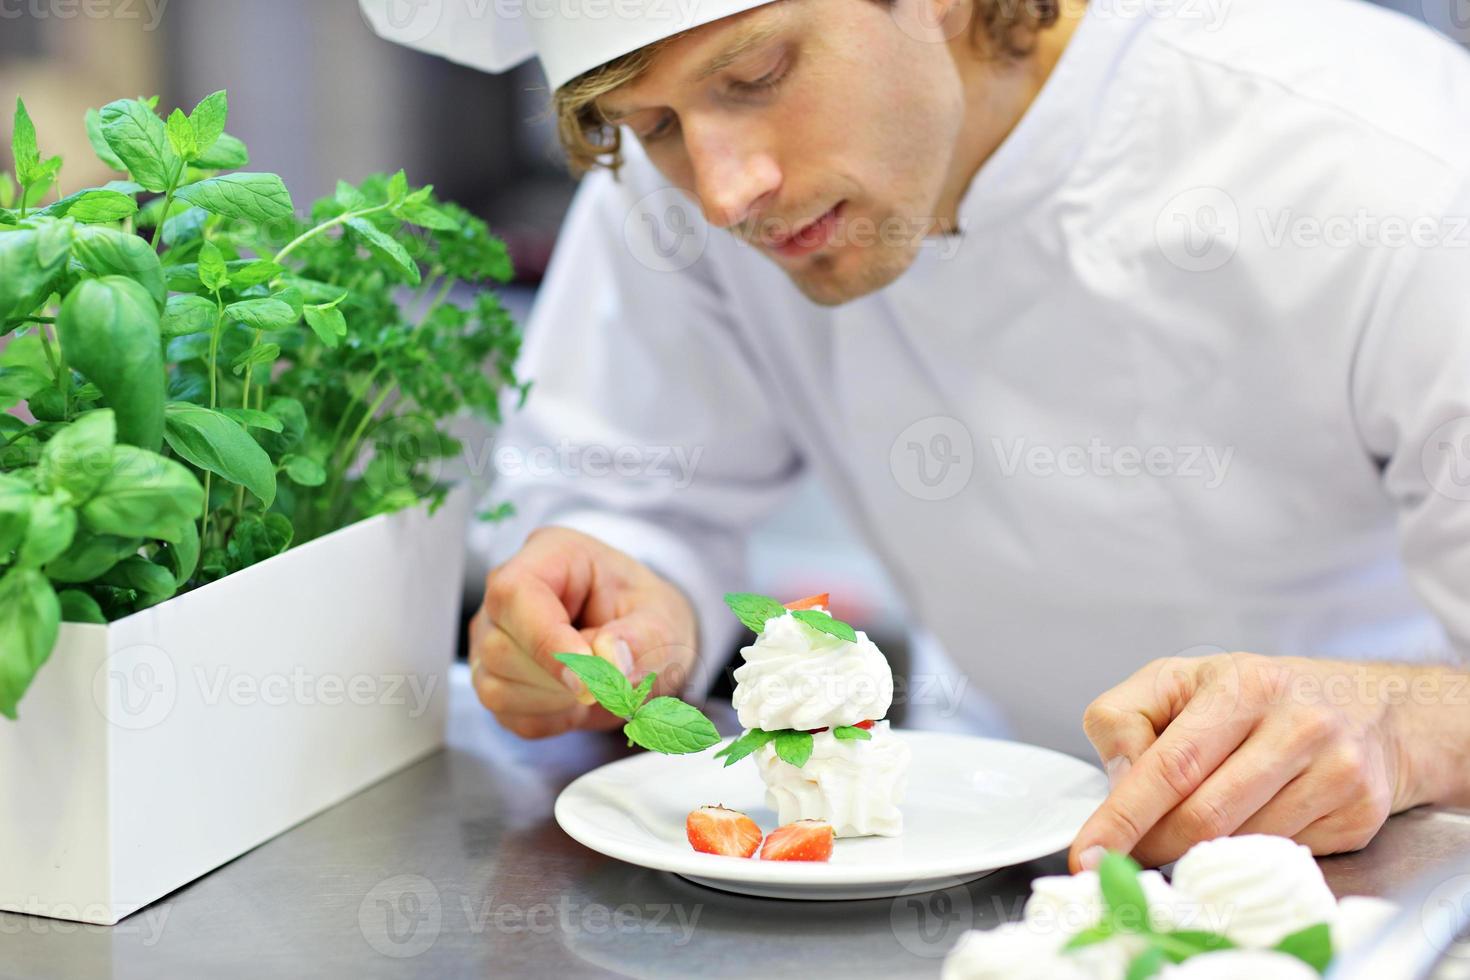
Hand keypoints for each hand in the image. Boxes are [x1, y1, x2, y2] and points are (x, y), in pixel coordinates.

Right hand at [470, 526, 698, 738]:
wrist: (641, 648)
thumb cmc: (646, 618)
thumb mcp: (664, 620)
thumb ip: (642, 637)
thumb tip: (609, 658)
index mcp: (550, 554)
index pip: (516, 593)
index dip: (546, 641)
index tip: (587, 682)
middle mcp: (508, 593)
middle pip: (500, 647)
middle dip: (559, 679)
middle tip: (610, 679)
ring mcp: (492, 637)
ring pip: (496, 688)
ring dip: (556, 702)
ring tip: (595, 685)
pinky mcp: (492, 679)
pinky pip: (508, 717)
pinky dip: (551, 720)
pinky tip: (576, 701)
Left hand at [1068, 652, 1413, 871]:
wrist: (1369, 705)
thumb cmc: (1254, 694)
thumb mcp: (1178, 680)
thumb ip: (1125, 719)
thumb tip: (1118, 781)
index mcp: (1242, 687)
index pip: (1171, 766)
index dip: (1124, 816)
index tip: (1088, 853)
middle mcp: (1297, 726)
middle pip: (1204, 817)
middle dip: (1154, 845)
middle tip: (1127, 855)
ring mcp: (1336, 772)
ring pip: (1239, 844)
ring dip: (1197, 852)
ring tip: (1187, 830)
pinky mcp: (1359, 813)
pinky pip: (1279, 856)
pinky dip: (1245, 852)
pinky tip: (1246, 823)